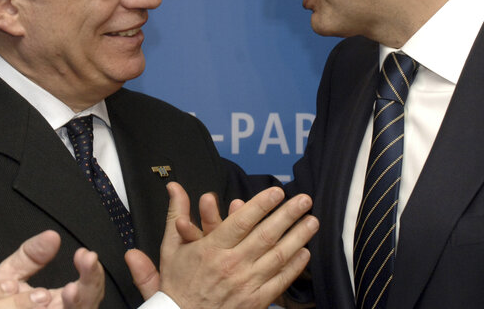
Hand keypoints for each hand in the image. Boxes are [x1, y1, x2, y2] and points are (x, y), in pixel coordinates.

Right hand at [125, 182, 316, 308]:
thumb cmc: (177, 284)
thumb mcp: (171, 247)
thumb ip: (176, 214)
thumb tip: (174, 187)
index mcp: (211, 249)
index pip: (241, 222)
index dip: (261, 204)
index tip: (277, 191)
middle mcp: (230, 265)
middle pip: (265, 235)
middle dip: (288, 215)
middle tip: (304, 199)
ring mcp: (245, 285)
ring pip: (277, 257)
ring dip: (298, 237)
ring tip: (312, 221)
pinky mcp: (255, 302)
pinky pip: (279, 282)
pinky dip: (294, 267)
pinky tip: (305, 252)